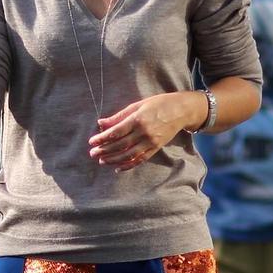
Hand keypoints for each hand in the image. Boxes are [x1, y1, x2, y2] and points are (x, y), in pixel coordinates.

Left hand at [88, 95, 204, 170]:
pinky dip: (128, 165)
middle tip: (92, 153)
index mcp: (138, 119)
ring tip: (102, 161)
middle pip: (120, 145)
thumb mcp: (137, 105)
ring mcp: (151, 142)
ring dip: (114, 160)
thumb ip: (119, 116)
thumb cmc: (158, 104)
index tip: (92, 142)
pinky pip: (140, 159)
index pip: (116, 132)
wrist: (181, 110)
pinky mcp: (156, 148)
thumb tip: (101, 123)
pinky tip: (118, 168)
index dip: (102, 138)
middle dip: (105, 150)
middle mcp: (144, 132)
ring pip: (129, 155)